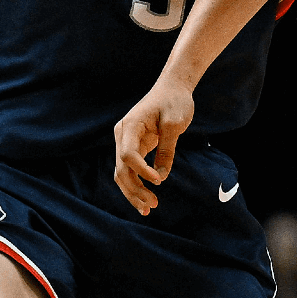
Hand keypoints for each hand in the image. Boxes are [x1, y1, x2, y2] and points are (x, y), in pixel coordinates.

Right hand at [113, 77, 195, 214]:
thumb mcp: (174, 124)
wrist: (173, 88)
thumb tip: (161, 177)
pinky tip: (146, 199)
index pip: (128, 154)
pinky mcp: (135, 147)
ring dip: (133, 192)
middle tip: (152, 205)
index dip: (142, 170)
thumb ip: (167, 149)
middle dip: (134, 189)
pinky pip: (131, 170)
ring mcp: (126, 142)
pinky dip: (137, 185)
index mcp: (129, 126)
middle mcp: (123, 135)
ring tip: (148, 209)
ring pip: (123, 174)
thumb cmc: (175, 101)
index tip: (159, 181)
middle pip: (121, 169)